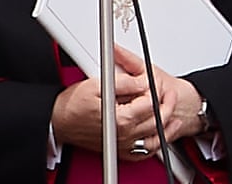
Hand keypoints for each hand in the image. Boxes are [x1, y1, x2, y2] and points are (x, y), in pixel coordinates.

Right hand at [50, 45, 193, 160]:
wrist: (59, 122)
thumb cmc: (72, 105)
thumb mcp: (96, 85)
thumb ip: (123, 82)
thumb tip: (141, 81)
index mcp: (121, 118)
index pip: (149, 103)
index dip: (155, 90)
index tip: (155, 82)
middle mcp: (126, 134)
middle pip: (156, 120)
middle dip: (166, 105)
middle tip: (168, 94)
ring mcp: (124, 144)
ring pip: (155, 136)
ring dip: (168, 124)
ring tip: (172, 112)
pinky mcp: (121, 150)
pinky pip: (146, 151)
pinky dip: (157, 143)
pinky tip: (161, 134)